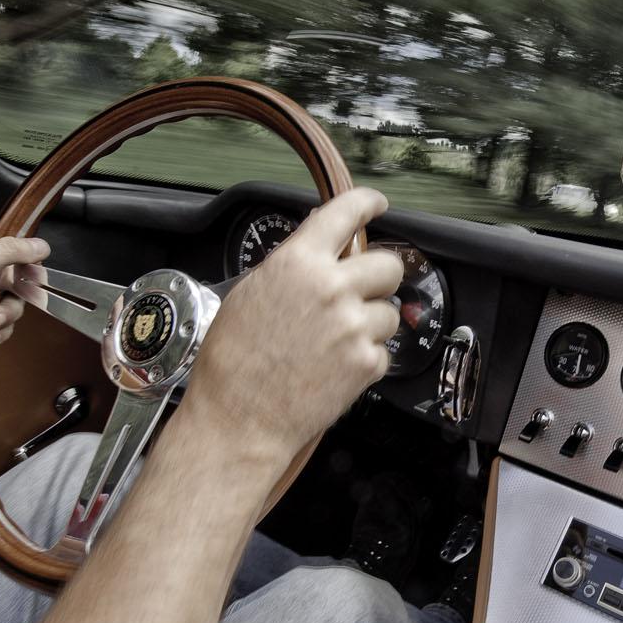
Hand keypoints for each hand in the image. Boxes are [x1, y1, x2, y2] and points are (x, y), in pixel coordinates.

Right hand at [175, 188, 401, 469]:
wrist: (239, 419)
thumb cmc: (233, 362)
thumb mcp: (250, 293)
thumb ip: (290, 266)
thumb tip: (317, 247)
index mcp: (298, 262)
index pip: (346, 213)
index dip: (367, 203)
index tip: (377, 204)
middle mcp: (332, 288)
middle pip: (388, 265)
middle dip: (378, 278)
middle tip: (360, 294)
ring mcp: (354, 327)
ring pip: (389, 312)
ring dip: (371, 325)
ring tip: (334, 344)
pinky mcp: (366, 363)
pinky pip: (383, 352)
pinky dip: (366, 360)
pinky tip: (334, 369)